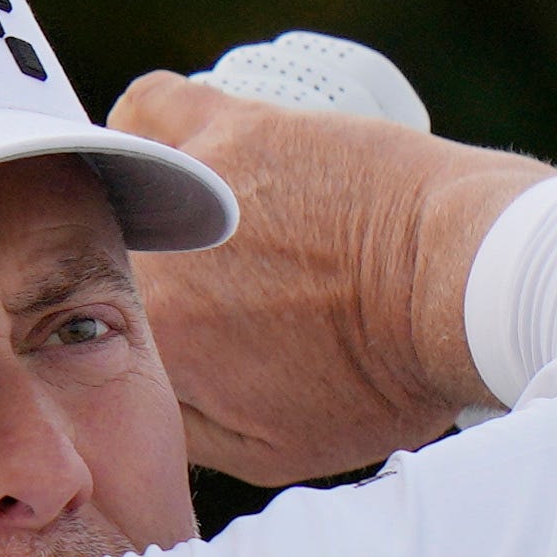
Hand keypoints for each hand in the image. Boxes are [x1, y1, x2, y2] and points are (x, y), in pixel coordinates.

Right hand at [105, 72, 553, 484]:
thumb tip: (136, 412)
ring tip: (180, 228)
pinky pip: (146, 106)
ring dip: (131, 209)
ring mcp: (190, 187)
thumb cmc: (386, 375)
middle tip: (189, 293)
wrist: (461, 284)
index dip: (119, 351)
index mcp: (162, 352)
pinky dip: (142, 127)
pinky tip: (170, 153)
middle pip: (95, 268)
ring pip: (109, 188)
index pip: (95, 350)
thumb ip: (188, 433)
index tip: (159, 349)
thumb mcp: (279, 450)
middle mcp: (157, 265)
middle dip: (118, 281)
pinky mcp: (231, 125)